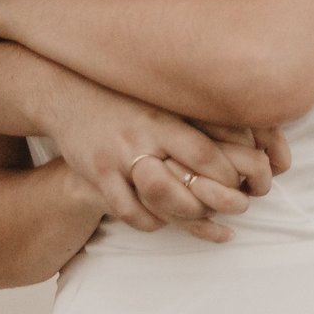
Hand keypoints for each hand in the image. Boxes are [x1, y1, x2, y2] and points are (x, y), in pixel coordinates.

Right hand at [48, 83, 275, 242]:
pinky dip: (150, 221)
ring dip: (184, 216)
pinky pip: (128, 211)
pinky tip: (161, 219)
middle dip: (214, 201)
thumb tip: (246, 130)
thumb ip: (197, 114)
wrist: (68, 91)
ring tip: (200, 217)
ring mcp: (118, 157)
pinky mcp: (98, 173)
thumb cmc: (127, 97)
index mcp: (164, 116)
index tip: (246, 182)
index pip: (206, 153)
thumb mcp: (163, 97)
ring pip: (158, 202)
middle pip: (186, 180)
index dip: (230, 174)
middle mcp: (143, 136)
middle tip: (233, 208)